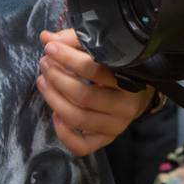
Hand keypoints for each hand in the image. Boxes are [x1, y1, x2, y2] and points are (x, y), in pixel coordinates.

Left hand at [36, 28, 152, 156]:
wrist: (140, 94)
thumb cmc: (119, 68)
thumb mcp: (102, 51)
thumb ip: (76, 42)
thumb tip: (46, 37)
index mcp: (130, 79)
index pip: (95, 70)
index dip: (68, 58)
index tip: (50, 48)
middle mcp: (126, 106)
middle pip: (83, 96)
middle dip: (57, 78)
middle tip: (45, 64)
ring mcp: (116, 126)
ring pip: (78, 118)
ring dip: (54, 99)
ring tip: (43, 82)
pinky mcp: (106, 140)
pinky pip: (82, 146)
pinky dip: (64, 133)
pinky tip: (56, 115)